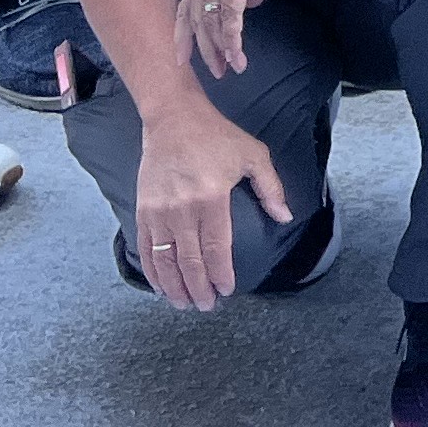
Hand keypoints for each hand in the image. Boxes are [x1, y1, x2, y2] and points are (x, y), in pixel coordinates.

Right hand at [131, 97, 291, 312]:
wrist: (173, 119)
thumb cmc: (217, 136)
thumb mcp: (253, 154)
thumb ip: (270, 188)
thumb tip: (285, 217)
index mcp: (211, 198)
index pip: (215, 248)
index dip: (220, 274)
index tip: (226, 290)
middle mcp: (182, 210)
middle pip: (189, 261)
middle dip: (198, 288)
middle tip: (206, 307)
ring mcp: (158, 212)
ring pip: (165, 261)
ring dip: (174, 287)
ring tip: (185, 304)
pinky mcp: (142, 211)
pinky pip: (146, 249)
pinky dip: (152, 272)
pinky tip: (161, 286)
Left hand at [177, 0, 302, 81]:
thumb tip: (250, 4)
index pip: (186, 6)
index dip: (183, 34)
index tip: (183, 58)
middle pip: (197, 19)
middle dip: (204, 50)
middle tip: (215, 72)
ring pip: (212, 19)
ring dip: (221, 47)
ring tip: (230, 68)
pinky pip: (231, 11)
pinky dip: (233, 35)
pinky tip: (236, 51)